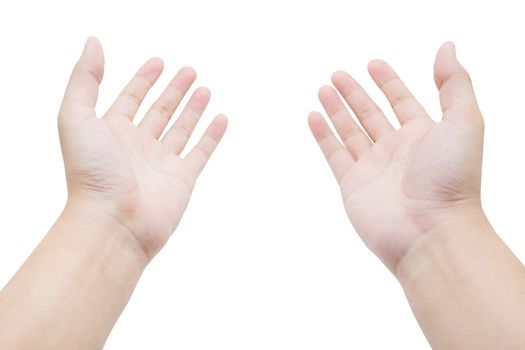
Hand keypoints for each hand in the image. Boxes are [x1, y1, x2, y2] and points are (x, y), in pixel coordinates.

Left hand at [58, 37, 226, 257]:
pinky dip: (212, 136)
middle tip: (189, 71)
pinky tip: (221, 119)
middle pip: (159, 111)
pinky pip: (201, 152)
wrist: (114, 223)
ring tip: (205, 89)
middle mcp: (137, 146)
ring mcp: (161, 163)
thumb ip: (84, 80)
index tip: (159, 62)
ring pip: (181, 129)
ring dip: (193, 109)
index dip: (144, 79)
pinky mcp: (182, 179)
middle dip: (174, 90)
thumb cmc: (91, 174)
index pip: (131, 98)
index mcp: (112, 132)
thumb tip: (93, 44)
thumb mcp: (76, 117)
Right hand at [308, 42, 483, 270]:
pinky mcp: (352, 185)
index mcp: (423, 135)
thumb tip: (447, 48)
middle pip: (371, 114)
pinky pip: (334, 154)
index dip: (388, 81)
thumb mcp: (464, 122)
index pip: (401, 100)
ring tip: (323, 90)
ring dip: (336, 110)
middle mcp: (396, 150)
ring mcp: (373, 168)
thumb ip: (455, 84)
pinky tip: (313, 117)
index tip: (373, 63)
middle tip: (337, 75)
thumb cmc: (452, 180)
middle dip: (354, 94)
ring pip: (350, 131)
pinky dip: (323, 135)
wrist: (430, 233)